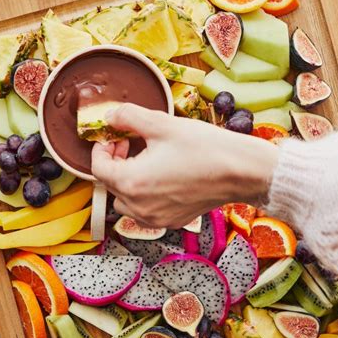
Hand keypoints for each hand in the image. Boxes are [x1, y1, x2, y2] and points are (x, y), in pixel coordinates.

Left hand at [91, 103, 278, 227]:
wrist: (240, 171)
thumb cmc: (204, 147)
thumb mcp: (161, 123)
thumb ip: (128, 117)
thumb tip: (110, 116)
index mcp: (131, 182)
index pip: (98, 168)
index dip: (101, 148)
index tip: (113, 136)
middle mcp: (139, 207)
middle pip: (110, 185)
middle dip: (115, 162)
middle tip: (129, 143)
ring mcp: (155, 218)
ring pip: (126, 201)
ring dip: (128, 181)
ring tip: (145, 161)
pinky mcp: (172, 221)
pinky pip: (146, 211)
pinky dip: (146, 195)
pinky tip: (162, 176)